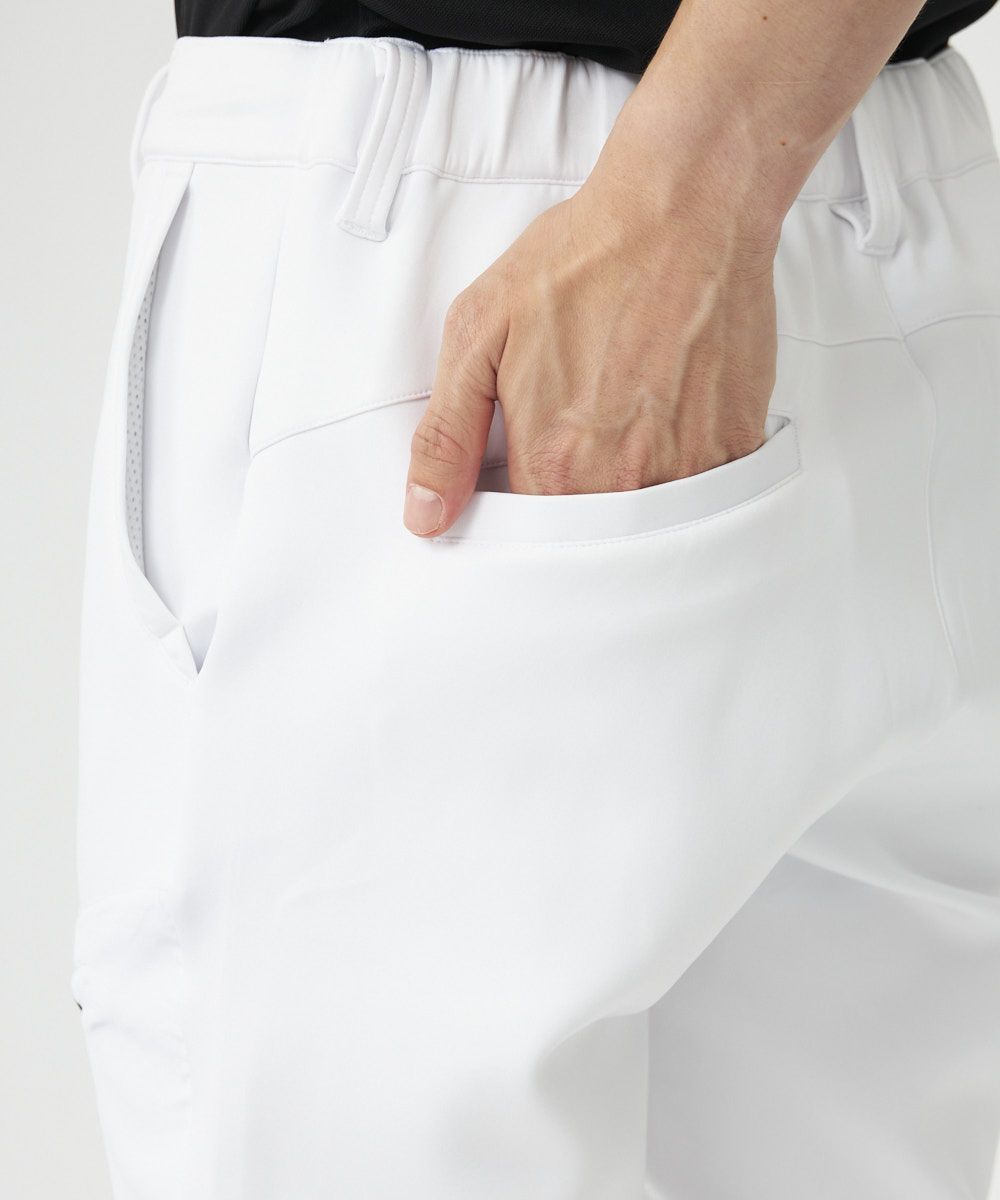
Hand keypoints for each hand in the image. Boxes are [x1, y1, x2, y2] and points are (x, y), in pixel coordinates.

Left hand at [401, 0, 928, 537]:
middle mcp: (625, 481)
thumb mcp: (480, 334)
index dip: (520, 524)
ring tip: (625, 418)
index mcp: (555, 465)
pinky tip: (667, 414)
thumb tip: (424, 517)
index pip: (527, 543)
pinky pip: (703, 495)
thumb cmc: (583, 262)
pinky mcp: (737, 446)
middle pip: (590, 542)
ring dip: (630, 492)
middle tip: (580, 434)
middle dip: (575, 512)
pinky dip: (682, 471)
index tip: (523, 484)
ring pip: (648, 525)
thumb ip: (445, 437)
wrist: (684, 210)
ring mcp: (690, 468)